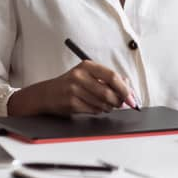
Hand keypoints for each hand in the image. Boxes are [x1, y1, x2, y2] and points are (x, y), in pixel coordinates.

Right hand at [8, 61, 135, 115]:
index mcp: (87, 65)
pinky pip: (93, 110)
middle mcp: (80, 76)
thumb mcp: (87, 74)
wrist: (46, 94)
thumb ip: (106, 79)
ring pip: (102, 102)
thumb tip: (127, 87)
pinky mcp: (71, 103)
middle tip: (121, 103)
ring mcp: (74, 90)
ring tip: (107, 105)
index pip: (112, 76)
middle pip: (108, 91)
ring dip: (109, 107)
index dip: (124, 88)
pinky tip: (95, 107)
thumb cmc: (70, 84)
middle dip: (118, 100)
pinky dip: (99, 111)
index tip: (131, 97)